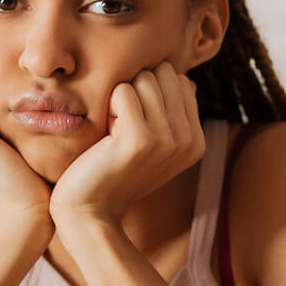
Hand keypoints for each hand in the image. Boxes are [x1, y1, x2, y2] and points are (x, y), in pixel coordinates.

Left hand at [49, 62, 203, 229]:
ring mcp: (168, 139)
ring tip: (114, 132)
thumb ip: (171, 112)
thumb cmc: (113, 171)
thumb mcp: (152, 143)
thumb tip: (183, 78)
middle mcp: (189, 139)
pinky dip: (107, 106)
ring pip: (143, 78)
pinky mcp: (141, 139)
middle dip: (137, 89)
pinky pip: (122, 91)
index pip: (179, 79)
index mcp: (196, 140)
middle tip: (122, 126)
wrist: (90, 211)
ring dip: (120, 98)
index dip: (149, 93)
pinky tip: (106, 135)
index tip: (135, 125)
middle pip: (163, 73)